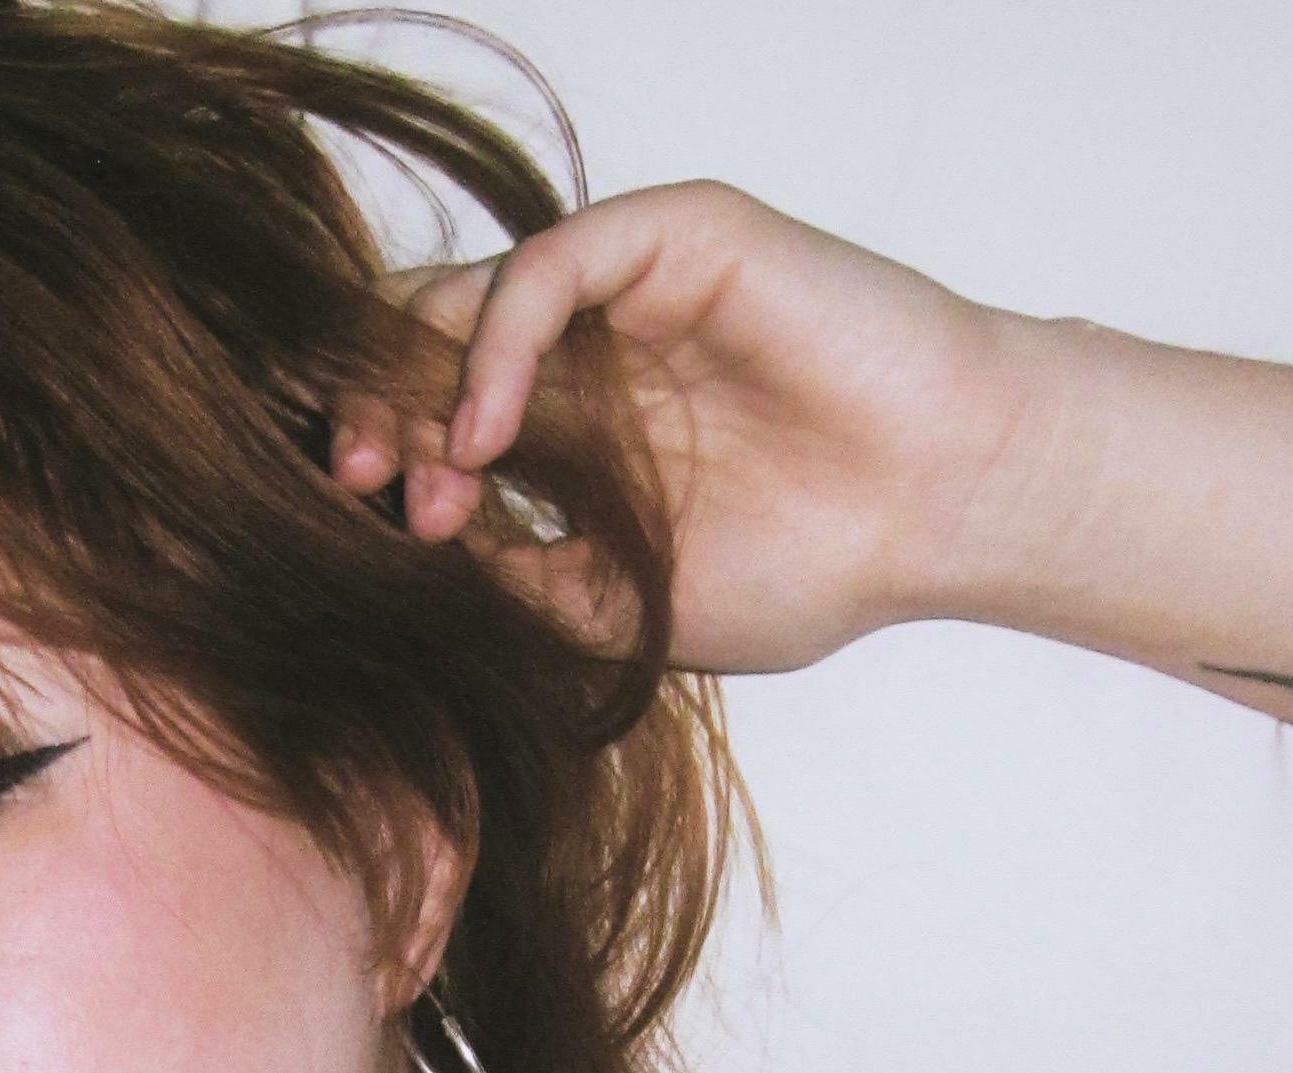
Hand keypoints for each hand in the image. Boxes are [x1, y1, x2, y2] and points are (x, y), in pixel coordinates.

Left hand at [331, 181, 1040, 672]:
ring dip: (422, 379)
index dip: (381, 462)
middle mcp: (587, 358)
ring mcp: (628, 295)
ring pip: (472, 297)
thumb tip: (406, 564)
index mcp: (571, 441)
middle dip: (373, 409)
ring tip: (425, 471)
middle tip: (353, 483)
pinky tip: (487, 430)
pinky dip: (498, 340)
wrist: (939, 515)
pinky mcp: (675, 242)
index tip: (361, 530)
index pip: (433, 422)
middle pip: (427, 348)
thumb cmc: (812, 569)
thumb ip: (515, 580)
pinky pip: (552, 263)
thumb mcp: (620, 610)